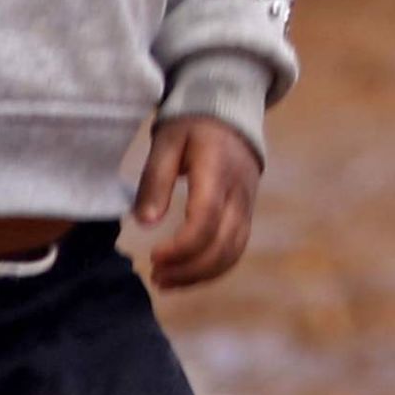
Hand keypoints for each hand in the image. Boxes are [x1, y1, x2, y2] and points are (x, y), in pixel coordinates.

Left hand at [128, 116, 259, 289]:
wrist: (231, 113)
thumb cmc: (192, 125)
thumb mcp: (167, 141)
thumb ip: (156, 180)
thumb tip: (146, 223)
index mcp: (218, 172)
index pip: (206, 220)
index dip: (181, 246)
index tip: (153, 255)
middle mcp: (239, 194)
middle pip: (223, 245)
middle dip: (188, 269)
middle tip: (155, 276)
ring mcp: (247, 207)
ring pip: (233, 253)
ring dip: (200, 275)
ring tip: (166, 282)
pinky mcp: (247, 215)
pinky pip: (236, 249)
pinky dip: (212, 269)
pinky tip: (186, 274)